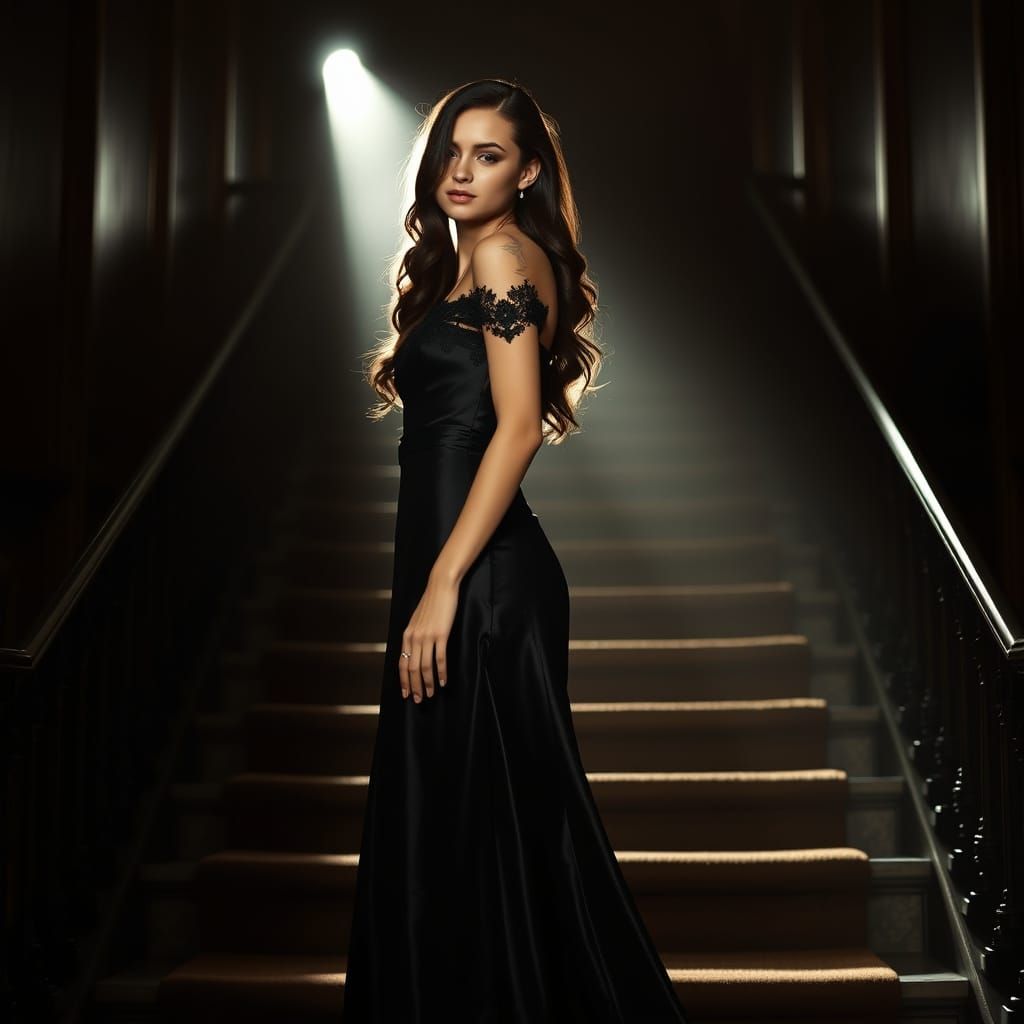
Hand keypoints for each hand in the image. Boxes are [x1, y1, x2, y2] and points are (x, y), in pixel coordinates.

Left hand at [399, 570, 457, 701]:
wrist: (441, 587)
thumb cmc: (431, 603)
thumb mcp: (417, 620)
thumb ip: (414, 636)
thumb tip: (414, 652)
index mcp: (407, 635)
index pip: (402, 663)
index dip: (404, 680)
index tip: (406, 693)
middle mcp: (414, 637)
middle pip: (412, 668)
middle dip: (414, 686)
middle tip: (418, 700)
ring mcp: (427, 636)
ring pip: (425, 666)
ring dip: (427, 683)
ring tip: (430, 694)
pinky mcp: (441, 634)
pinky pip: (440, 658)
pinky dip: (441, 672)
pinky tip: (443, 681)